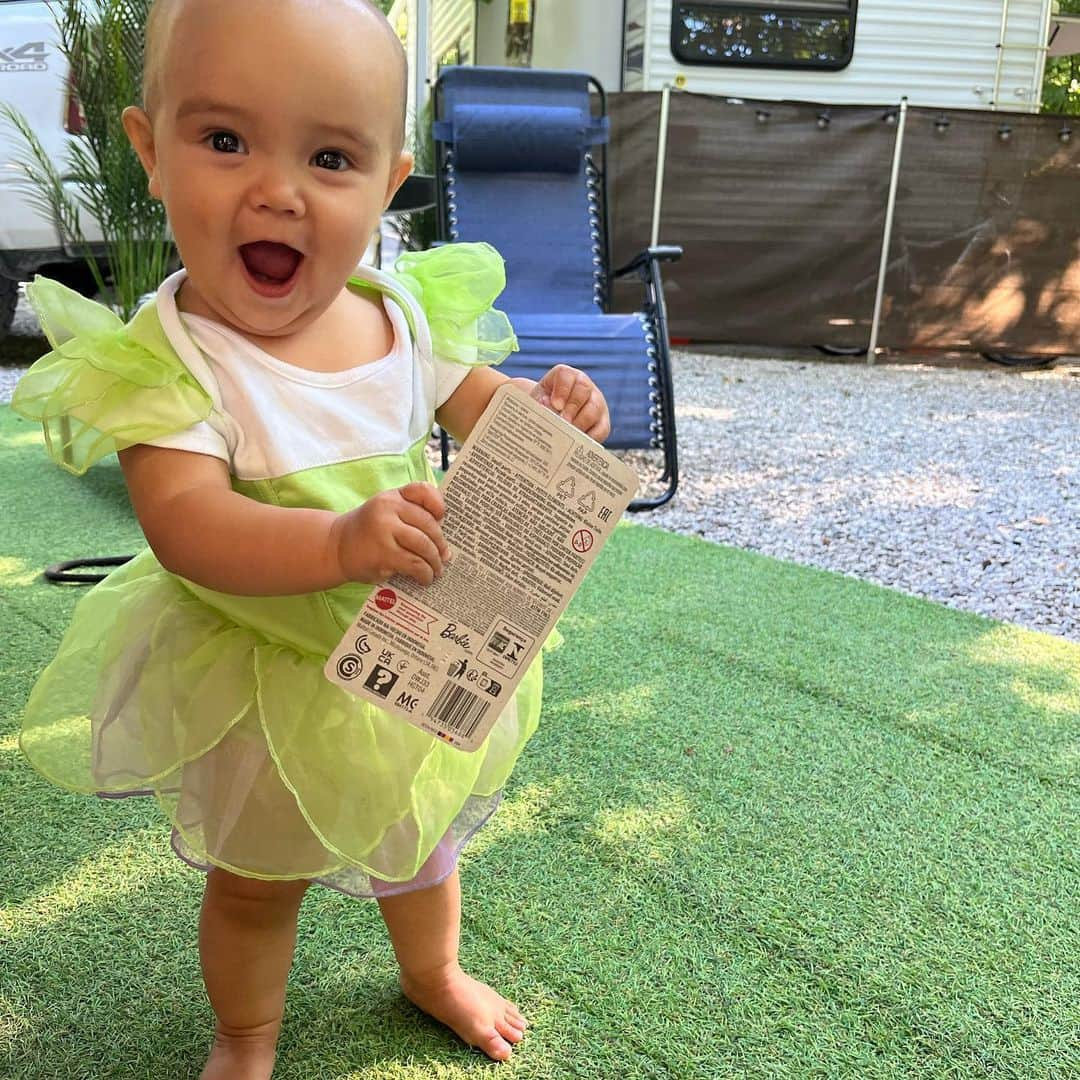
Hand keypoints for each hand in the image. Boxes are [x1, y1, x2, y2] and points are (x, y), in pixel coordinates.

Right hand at [332, 482, 449, 585]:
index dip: (438, 505)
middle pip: (428, 524)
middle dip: (440, 543)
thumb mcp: (385, 512)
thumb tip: (443, 537)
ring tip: (437, 570)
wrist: (337, 547)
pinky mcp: (383, 554)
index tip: (442, 519)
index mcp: (392, 497)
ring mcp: (385, 531)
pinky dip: (424, 573)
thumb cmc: (368, 530)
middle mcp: (388, 509)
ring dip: (435, 561)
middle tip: (444, 556)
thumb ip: (410, 513)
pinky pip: (414, 564)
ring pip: (424, 545)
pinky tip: (425, 578)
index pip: (422, 491)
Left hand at [513, 365, 610, 440]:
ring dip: (580, 423)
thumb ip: (539, 403)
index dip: (562, 389)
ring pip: (594, 409)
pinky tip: (576, 444)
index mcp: (566, 376)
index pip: (567, 375)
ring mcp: (597, 403)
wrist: (550, 417)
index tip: (555, 404)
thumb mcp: (537, 402)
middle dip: (572, 408)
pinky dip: (588, 438)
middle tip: (562, 423)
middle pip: (583, 390)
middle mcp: (585, 386)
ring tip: (567, 436)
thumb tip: (548, 409)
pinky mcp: (602, 422)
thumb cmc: (542, 406)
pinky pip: (601, 430)